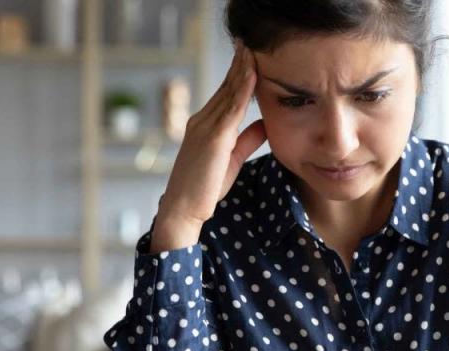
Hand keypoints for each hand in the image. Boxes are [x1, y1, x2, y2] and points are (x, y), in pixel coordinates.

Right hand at [152, 41, 266, 250]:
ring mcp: (205, 127)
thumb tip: (264, 124)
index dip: (237, 75)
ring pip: (228, 92)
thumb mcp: (231, 159)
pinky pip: (231, 108)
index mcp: (204, 125)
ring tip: (252, 50)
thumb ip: (246, 140)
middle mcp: (201, 121)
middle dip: (238, 64)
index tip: (249, 57)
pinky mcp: (213, 138)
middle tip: (250, 43)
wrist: (184, 209)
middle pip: (225, 87)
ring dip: (241, 69)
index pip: (225, 94)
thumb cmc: (205, 188)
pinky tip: (252, 73)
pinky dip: (242, 88)